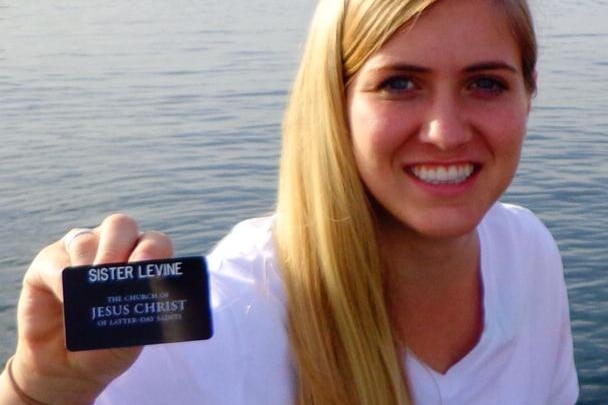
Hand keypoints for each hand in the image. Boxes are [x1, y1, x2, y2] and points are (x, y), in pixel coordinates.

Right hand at [4, 214, 172, 404]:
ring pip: (85, 240)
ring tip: (90, 291)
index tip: (146, 269)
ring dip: (89, 264)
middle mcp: (113, 247)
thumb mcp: (130, 336)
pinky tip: (68, 298)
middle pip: (120, 226)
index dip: (152, 250)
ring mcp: (79, 251)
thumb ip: (138, 314)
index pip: (154, 242)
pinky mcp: (48, 262)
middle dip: (118, 247)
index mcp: (142, 260)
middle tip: (113, 272)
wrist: (69, 366)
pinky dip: (62, 278)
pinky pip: (55, 260)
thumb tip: (143, 296)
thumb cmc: (108, 344)